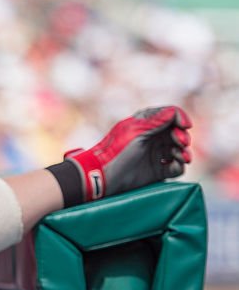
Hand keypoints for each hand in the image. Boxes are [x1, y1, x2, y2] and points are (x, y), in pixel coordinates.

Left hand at [66, 106, 191, 200]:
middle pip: (177, 133)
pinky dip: (180, 165)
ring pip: (179, 150)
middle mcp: (153, 137)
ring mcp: (155, 154)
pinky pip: (176, 167)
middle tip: (181, 143)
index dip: (180, 119)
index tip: (185, 126)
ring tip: (182, 157)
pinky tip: (176, 166)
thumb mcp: (136, 132)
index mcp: (146, 123)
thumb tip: (175, 113)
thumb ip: (157, 121)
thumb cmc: (117, 151)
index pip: (171, 115)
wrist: (104, 176)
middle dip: (183, 137)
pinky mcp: (157, 171)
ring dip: (184, 152)